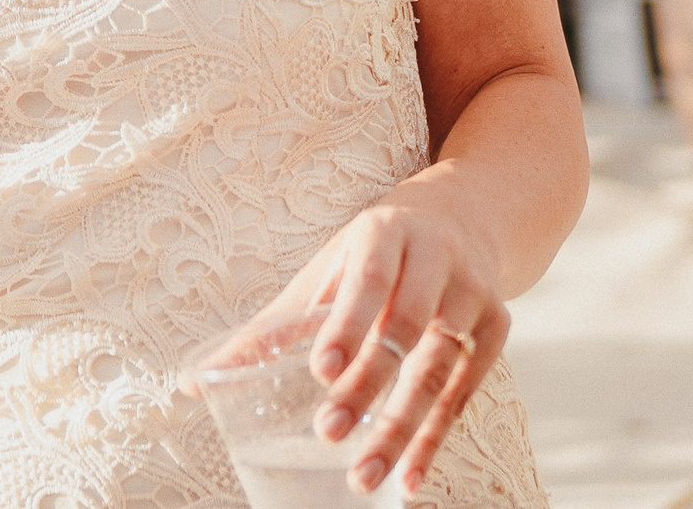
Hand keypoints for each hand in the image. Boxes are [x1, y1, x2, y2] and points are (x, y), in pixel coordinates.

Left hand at [235, 197, 509, 499]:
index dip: (346, 324)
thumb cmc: (375, 254)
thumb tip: (195, 383)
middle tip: (327, 433)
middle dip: (367, 383)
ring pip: (438, 369)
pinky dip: (435, 437)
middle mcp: (436, 258)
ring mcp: (473, 294)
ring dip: (401, 427)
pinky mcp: (497, 329)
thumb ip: (271, 327)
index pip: (367, 279)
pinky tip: (409, 475)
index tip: (321, 369)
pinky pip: (464, 392)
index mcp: (385, 233)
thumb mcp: (327, 272)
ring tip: (365, 475)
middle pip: (405, 328)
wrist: (464, 217)